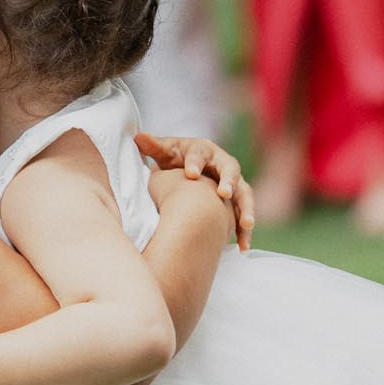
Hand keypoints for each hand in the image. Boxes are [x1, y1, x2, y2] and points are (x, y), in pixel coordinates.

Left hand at [136, 131, 254, 249]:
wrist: (193, 171)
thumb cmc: (177, 159)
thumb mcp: (166, 152)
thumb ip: (154, 147)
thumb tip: (137, 137)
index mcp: (204, 150)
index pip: (200, 155)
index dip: (195, 164)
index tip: (190, 174)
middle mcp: (223, 164)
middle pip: (230, 170)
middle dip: (229, 182)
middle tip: (224, 193)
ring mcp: (234, 183)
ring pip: (244, 194)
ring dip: (246, 209)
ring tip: (245, 225)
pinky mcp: (237, 201)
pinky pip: (244, 216)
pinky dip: (244, 232)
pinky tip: (242, 247)